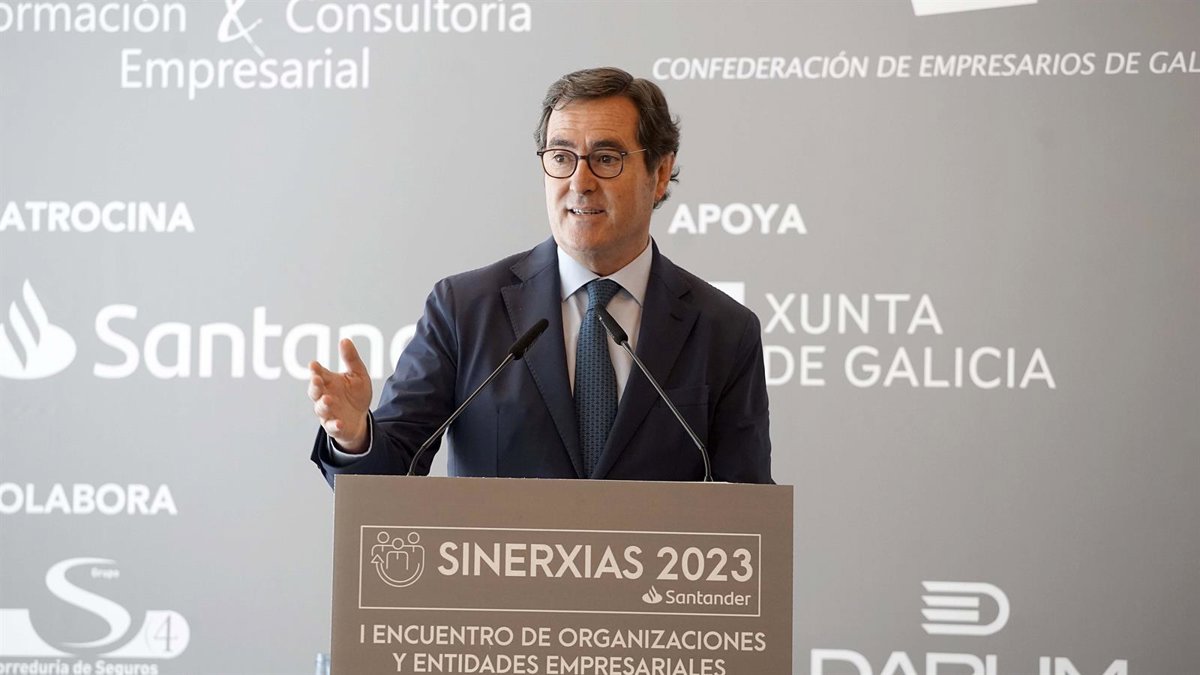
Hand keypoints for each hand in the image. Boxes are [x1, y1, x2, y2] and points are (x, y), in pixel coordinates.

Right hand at [309, 338, 372, 452]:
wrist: (361, 418)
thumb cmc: (356, 395)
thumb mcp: (358, 375)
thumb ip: (351, 359)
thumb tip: (344, 339)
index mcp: (328, 382)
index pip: (318, 374)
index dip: (315, 370)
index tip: (314, 365)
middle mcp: (324, 396)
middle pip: (314, 391)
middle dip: (314, 385)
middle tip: (316, 379)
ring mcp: (327, 412)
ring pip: (321, 408)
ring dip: (323, 404)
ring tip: (328, 399)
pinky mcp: (334, 426)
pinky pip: (331, 427)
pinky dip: (334, 425)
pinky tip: (339, 422)